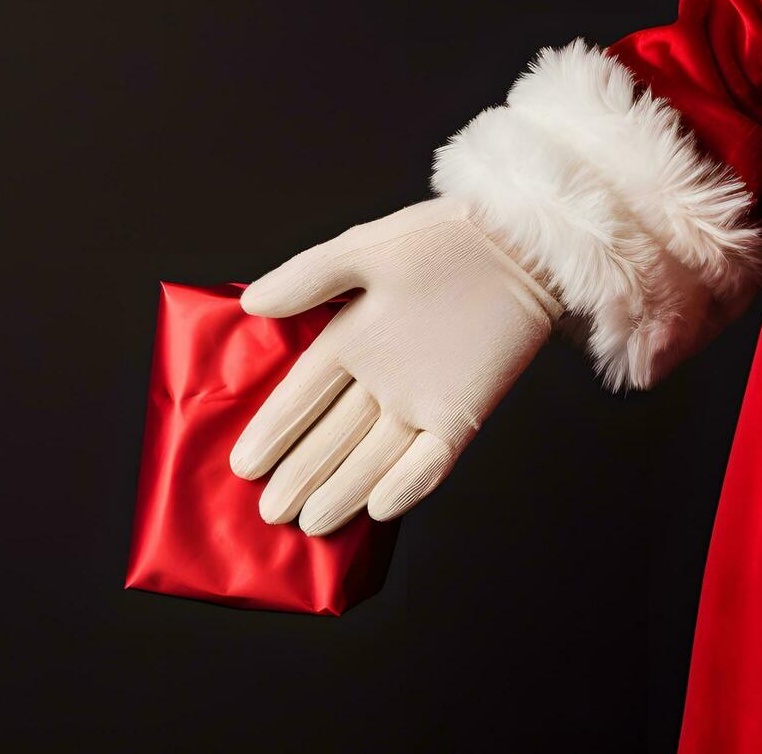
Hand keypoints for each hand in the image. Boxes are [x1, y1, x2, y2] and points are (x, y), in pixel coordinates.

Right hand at [230, 197, 561, 533]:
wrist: (518, 247)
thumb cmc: (440, 239)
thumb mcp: (366, 251)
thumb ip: (309, 278)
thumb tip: (250, 303)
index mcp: (350, 340)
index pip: (300, 396)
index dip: (273, 431)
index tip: (243, 464)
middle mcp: (379, 379)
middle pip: (331, 438)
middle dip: (301, 474)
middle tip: (269, 513)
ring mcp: (420, 400)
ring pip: (374, 457)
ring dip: (345, 490)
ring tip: (311, 524)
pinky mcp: (462, 414)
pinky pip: (432, 459)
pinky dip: (408, 483)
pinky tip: (380, 509)